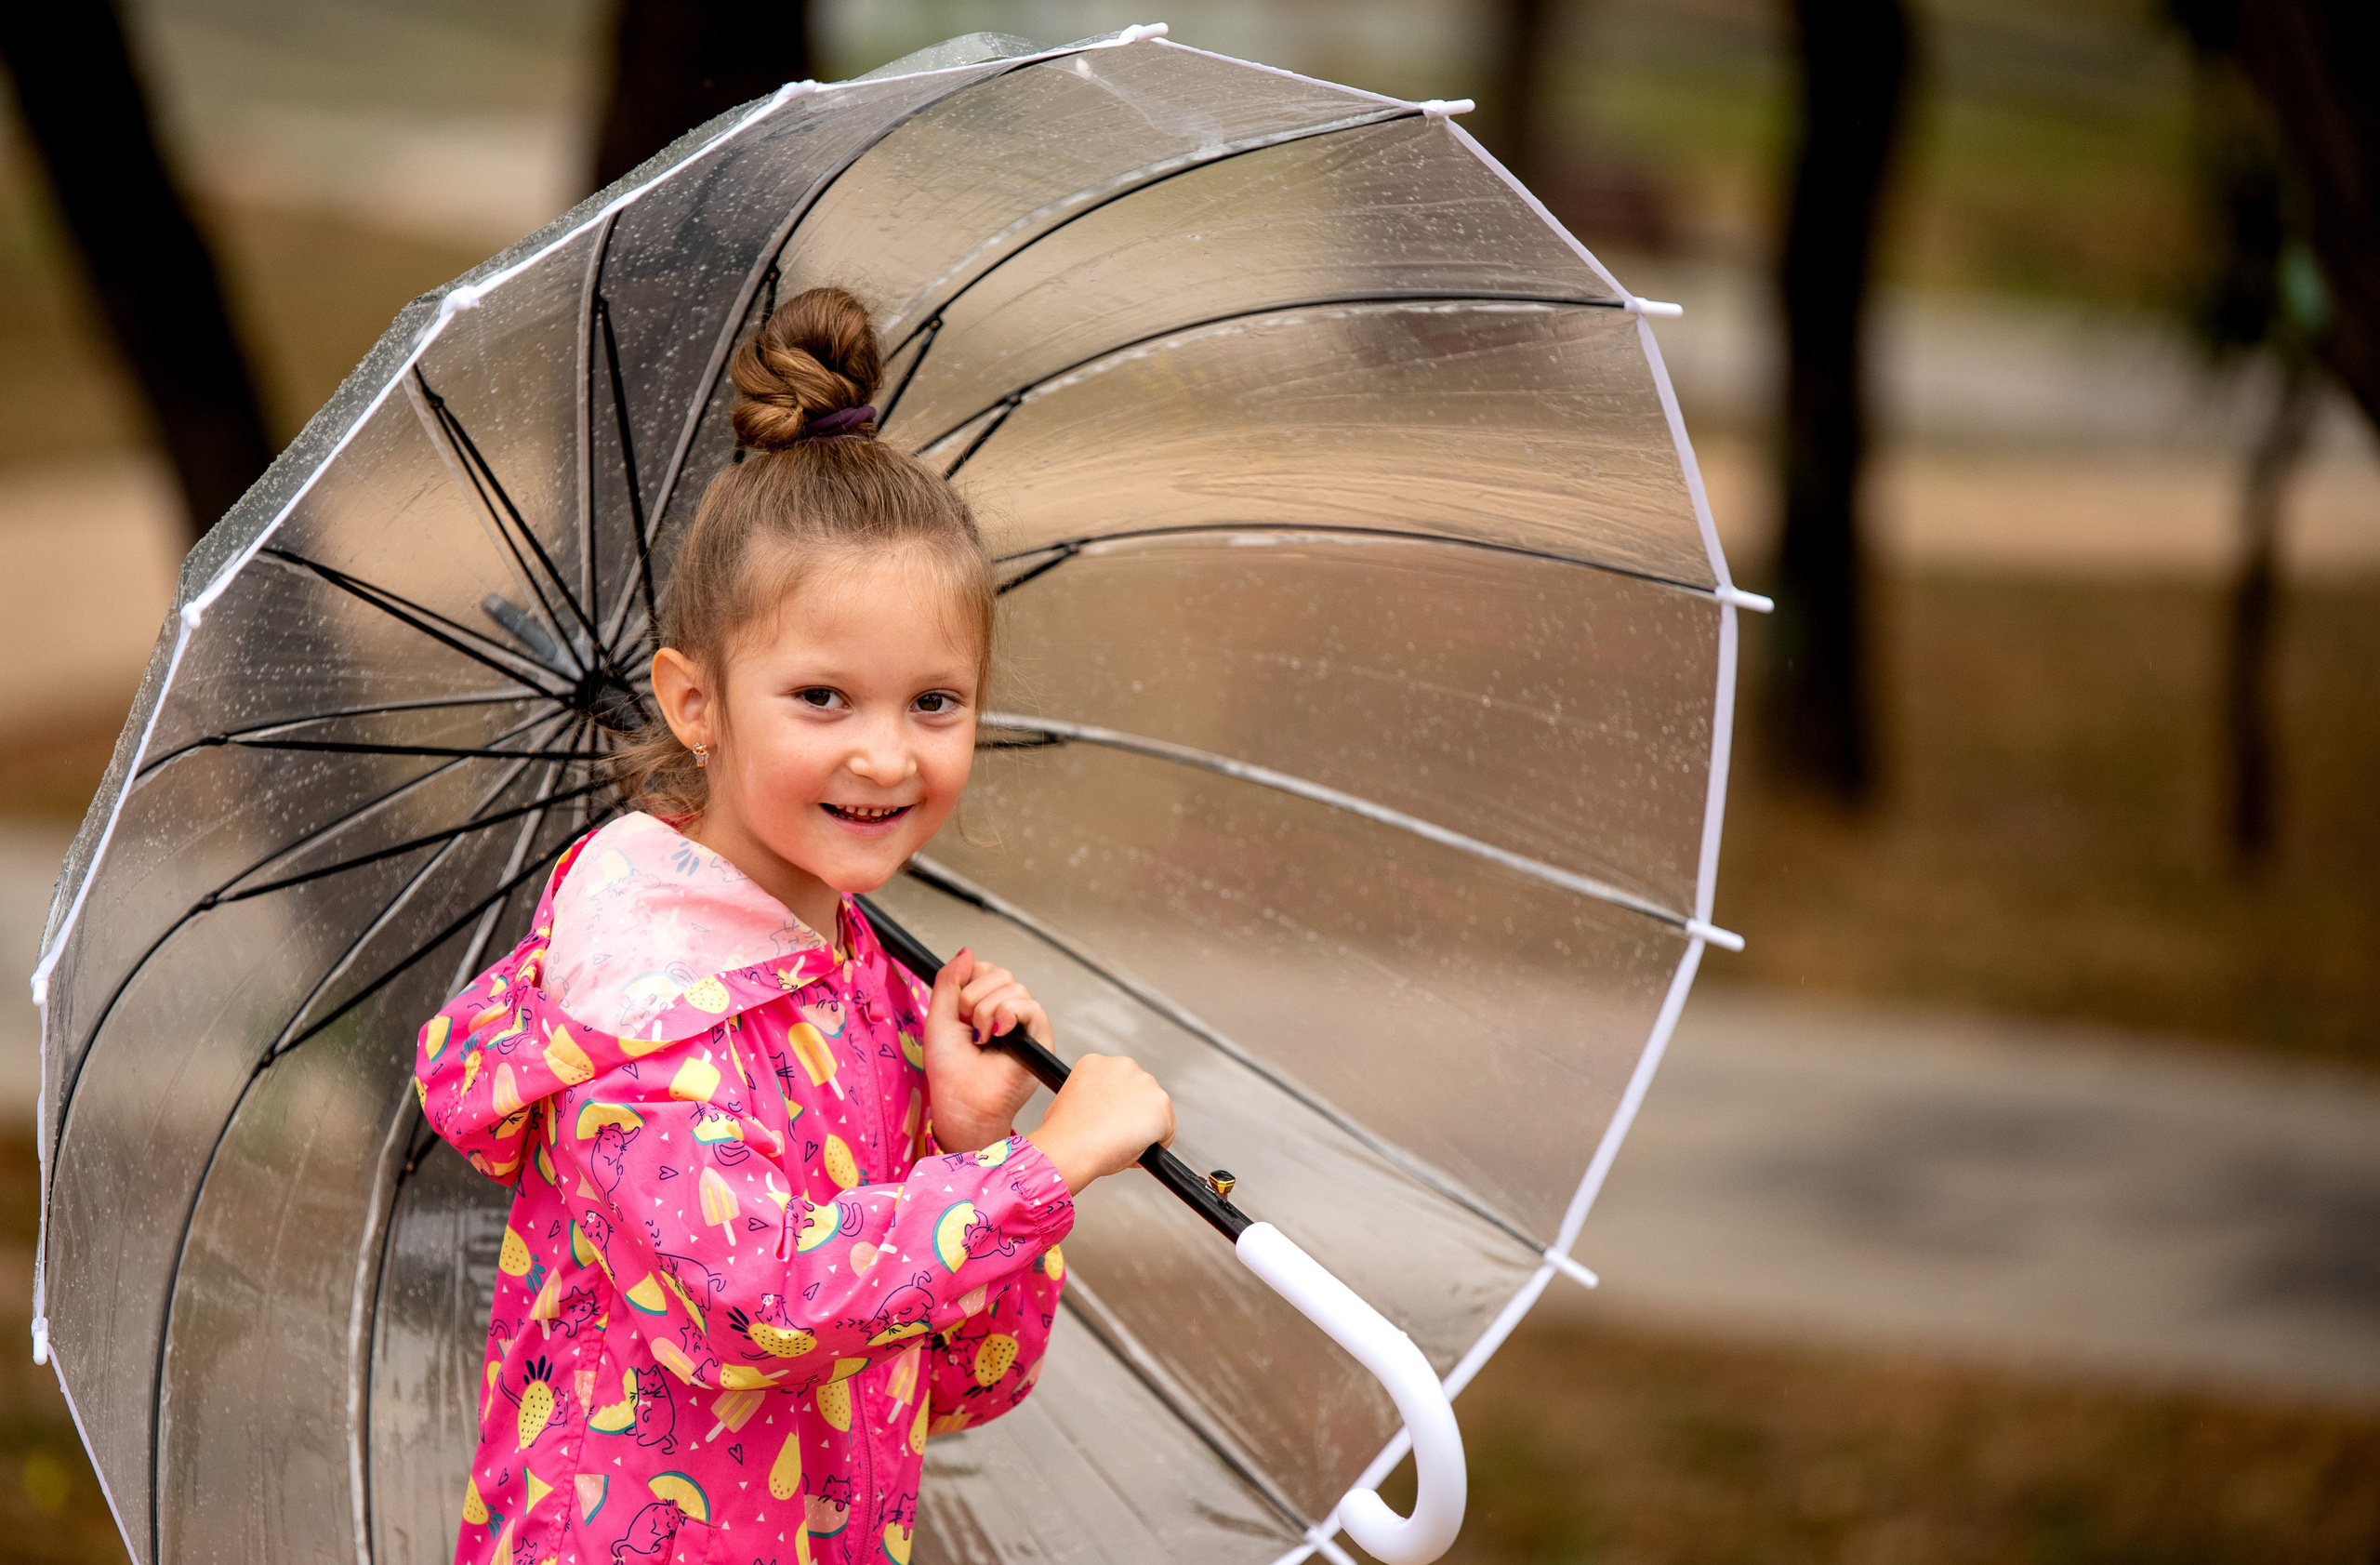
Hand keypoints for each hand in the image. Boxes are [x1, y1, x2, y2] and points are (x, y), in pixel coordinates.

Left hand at [920, 948, 1042, 1153]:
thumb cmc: (950, 1071)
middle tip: (969, 1028)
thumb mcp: (939, 1017)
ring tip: (981, 1038)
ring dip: (987, 1011)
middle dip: (974, 999)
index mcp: (982, 1005)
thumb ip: (949, 981)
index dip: (967, 984)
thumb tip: (967, 951)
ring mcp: (1024, 1023)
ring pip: (1014, 987)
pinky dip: (1009, 1015)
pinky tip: (998, 1034)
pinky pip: (1030, 1006)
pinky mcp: (1039, 1037)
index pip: (984, 969)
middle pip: (1000, 973)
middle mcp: (1006, 1011)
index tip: (957, 1011)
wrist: (962, 1102)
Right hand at [1027, 1054, 1173, 1194]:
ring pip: (1155, 1111)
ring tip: (1123, 1146)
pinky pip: (1167, 1129)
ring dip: (1145, 1128)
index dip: (1115, 1107)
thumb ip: (1088, 1100)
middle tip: (1118, 1138)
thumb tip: (1094, 1115)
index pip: (1118, 1084)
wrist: (1070, 1148)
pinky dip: (1157, 1144)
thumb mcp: (1066, 1103)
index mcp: (1097, 1063)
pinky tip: (1138, 1153)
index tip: (1109, 1123)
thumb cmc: (1064, 1134)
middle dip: (1133, 1115)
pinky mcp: (1161, 1103)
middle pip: (1139, 1093)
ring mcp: (1145, 1083)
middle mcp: (1123, 1066)